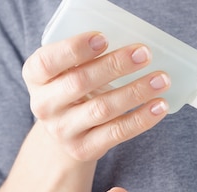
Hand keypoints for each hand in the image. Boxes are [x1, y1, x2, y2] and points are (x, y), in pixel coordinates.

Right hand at [22, 32, 170, 160]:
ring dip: (135, 92)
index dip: (75, 48)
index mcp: (35, 76)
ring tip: (161, 79)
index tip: (104, 38)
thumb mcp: (67, 71)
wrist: (65, 134)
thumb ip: (87, 58)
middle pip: (80, 82)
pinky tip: (159, 106)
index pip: (48, 61)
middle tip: (144, 54)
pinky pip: (117, 133)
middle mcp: (44, 105)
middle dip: (115, 66)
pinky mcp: (84, 149)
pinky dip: (141, 119)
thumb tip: (133, 47)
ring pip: (103, 109)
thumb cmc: (73, 91)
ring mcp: (63, 130)